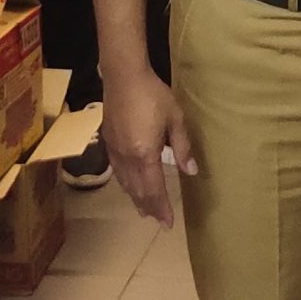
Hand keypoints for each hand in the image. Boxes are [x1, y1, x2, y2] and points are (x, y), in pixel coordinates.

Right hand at [102, 68, 196, 225]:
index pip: (154, 189)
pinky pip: (117, 170)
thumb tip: (192, 172)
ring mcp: (115, 150)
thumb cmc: (153, 95)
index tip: (167, 223)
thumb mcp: (175, 119)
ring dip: (135, 198)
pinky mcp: (108, 141)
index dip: (161, 207)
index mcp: (145, 154)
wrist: (124, 76)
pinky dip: (125, 183)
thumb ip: (183, 147)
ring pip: (125, 182)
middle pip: (138, 190)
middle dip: (149, 207)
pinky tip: (128, 183)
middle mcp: (127, 157)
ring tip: (143, 209)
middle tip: (157, 221)